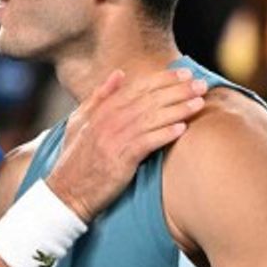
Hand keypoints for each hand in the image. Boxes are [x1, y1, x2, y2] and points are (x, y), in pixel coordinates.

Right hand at [47, 68, 205, 221]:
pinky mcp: (119, 161)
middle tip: (202, 84)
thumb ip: (99, 97)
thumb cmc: (75, 159)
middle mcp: (108, 122)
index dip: (163, 79)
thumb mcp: (79, 121)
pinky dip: (164, 134)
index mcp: (101, 110)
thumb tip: (119, 73)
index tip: (185, 74)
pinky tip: (182, 129)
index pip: (137, 88)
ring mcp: (113, 140)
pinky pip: (146, 143)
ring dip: (177, 110)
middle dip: (178, 90)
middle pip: (148, 100)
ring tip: (199, 103)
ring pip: (151, 119)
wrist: (65, 193)